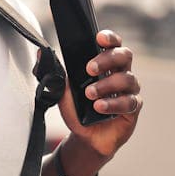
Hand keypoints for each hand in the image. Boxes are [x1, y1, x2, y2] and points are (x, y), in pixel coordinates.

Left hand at [58, 29, 141, 159]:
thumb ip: (56, 73)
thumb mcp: (64, 91)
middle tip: (89, 68)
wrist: (85, 137)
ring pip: (127, 79)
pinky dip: (113, 104)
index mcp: (108, 65)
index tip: (99, 38)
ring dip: (106, 85)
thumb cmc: (79, 110)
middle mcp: (122, 73)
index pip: (114, 44)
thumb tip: (41, 53)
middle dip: (107, 59)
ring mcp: (130, 91)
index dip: (109, 38)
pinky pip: (129, 102)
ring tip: (90, 94)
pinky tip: (99, 107)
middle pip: (124, 56)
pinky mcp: (133, 108)